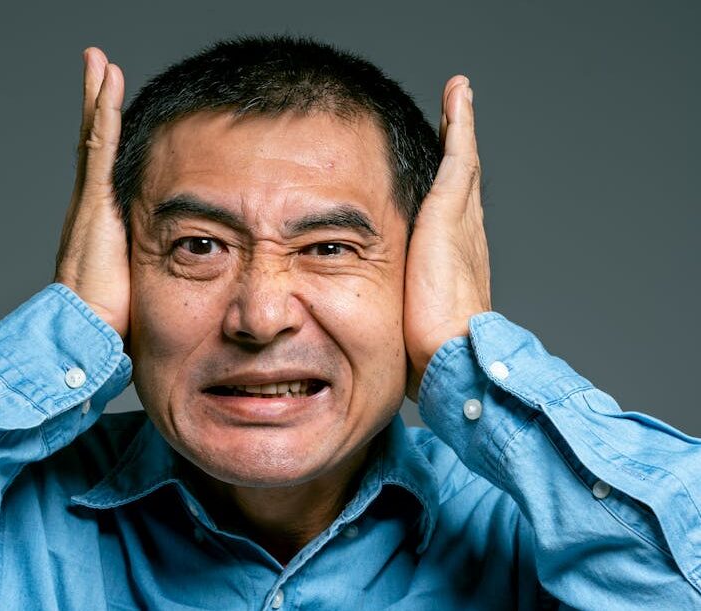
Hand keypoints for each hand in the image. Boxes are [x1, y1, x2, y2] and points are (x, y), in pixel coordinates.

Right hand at [55, 48, 128, 337]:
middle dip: (98, 104)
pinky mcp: (93, 205)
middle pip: (96, 144)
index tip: (113, 107)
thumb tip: (180, 267)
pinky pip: (100, 149)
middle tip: (100, 67)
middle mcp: (89, 205)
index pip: (105, 168)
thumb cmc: (112, 318)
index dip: (109, 135)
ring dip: (98, 98)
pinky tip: (109, 83)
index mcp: (99, 221)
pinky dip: (105, 114)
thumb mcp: (137, 282)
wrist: (84, 333)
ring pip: (95, 138)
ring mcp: (89, 202)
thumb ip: (150, 266)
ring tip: (99, 62)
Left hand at [404, 76, 491, 399]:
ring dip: (460, 127)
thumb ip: (401, 305)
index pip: (451, 213)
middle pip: (460, 181)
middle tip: (457, 115)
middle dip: (458, 148)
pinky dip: (460, 125)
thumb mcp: (410, 317)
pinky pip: (458, 156)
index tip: (445, 167)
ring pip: (461, 162)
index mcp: (455, 258)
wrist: (452, 353)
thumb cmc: (430, 350)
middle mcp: (465, 233)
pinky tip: (457, 97)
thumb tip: (374, 323)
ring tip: (459, 96)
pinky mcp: (450, 212)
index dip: (449, 187)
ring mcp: (461, 220)